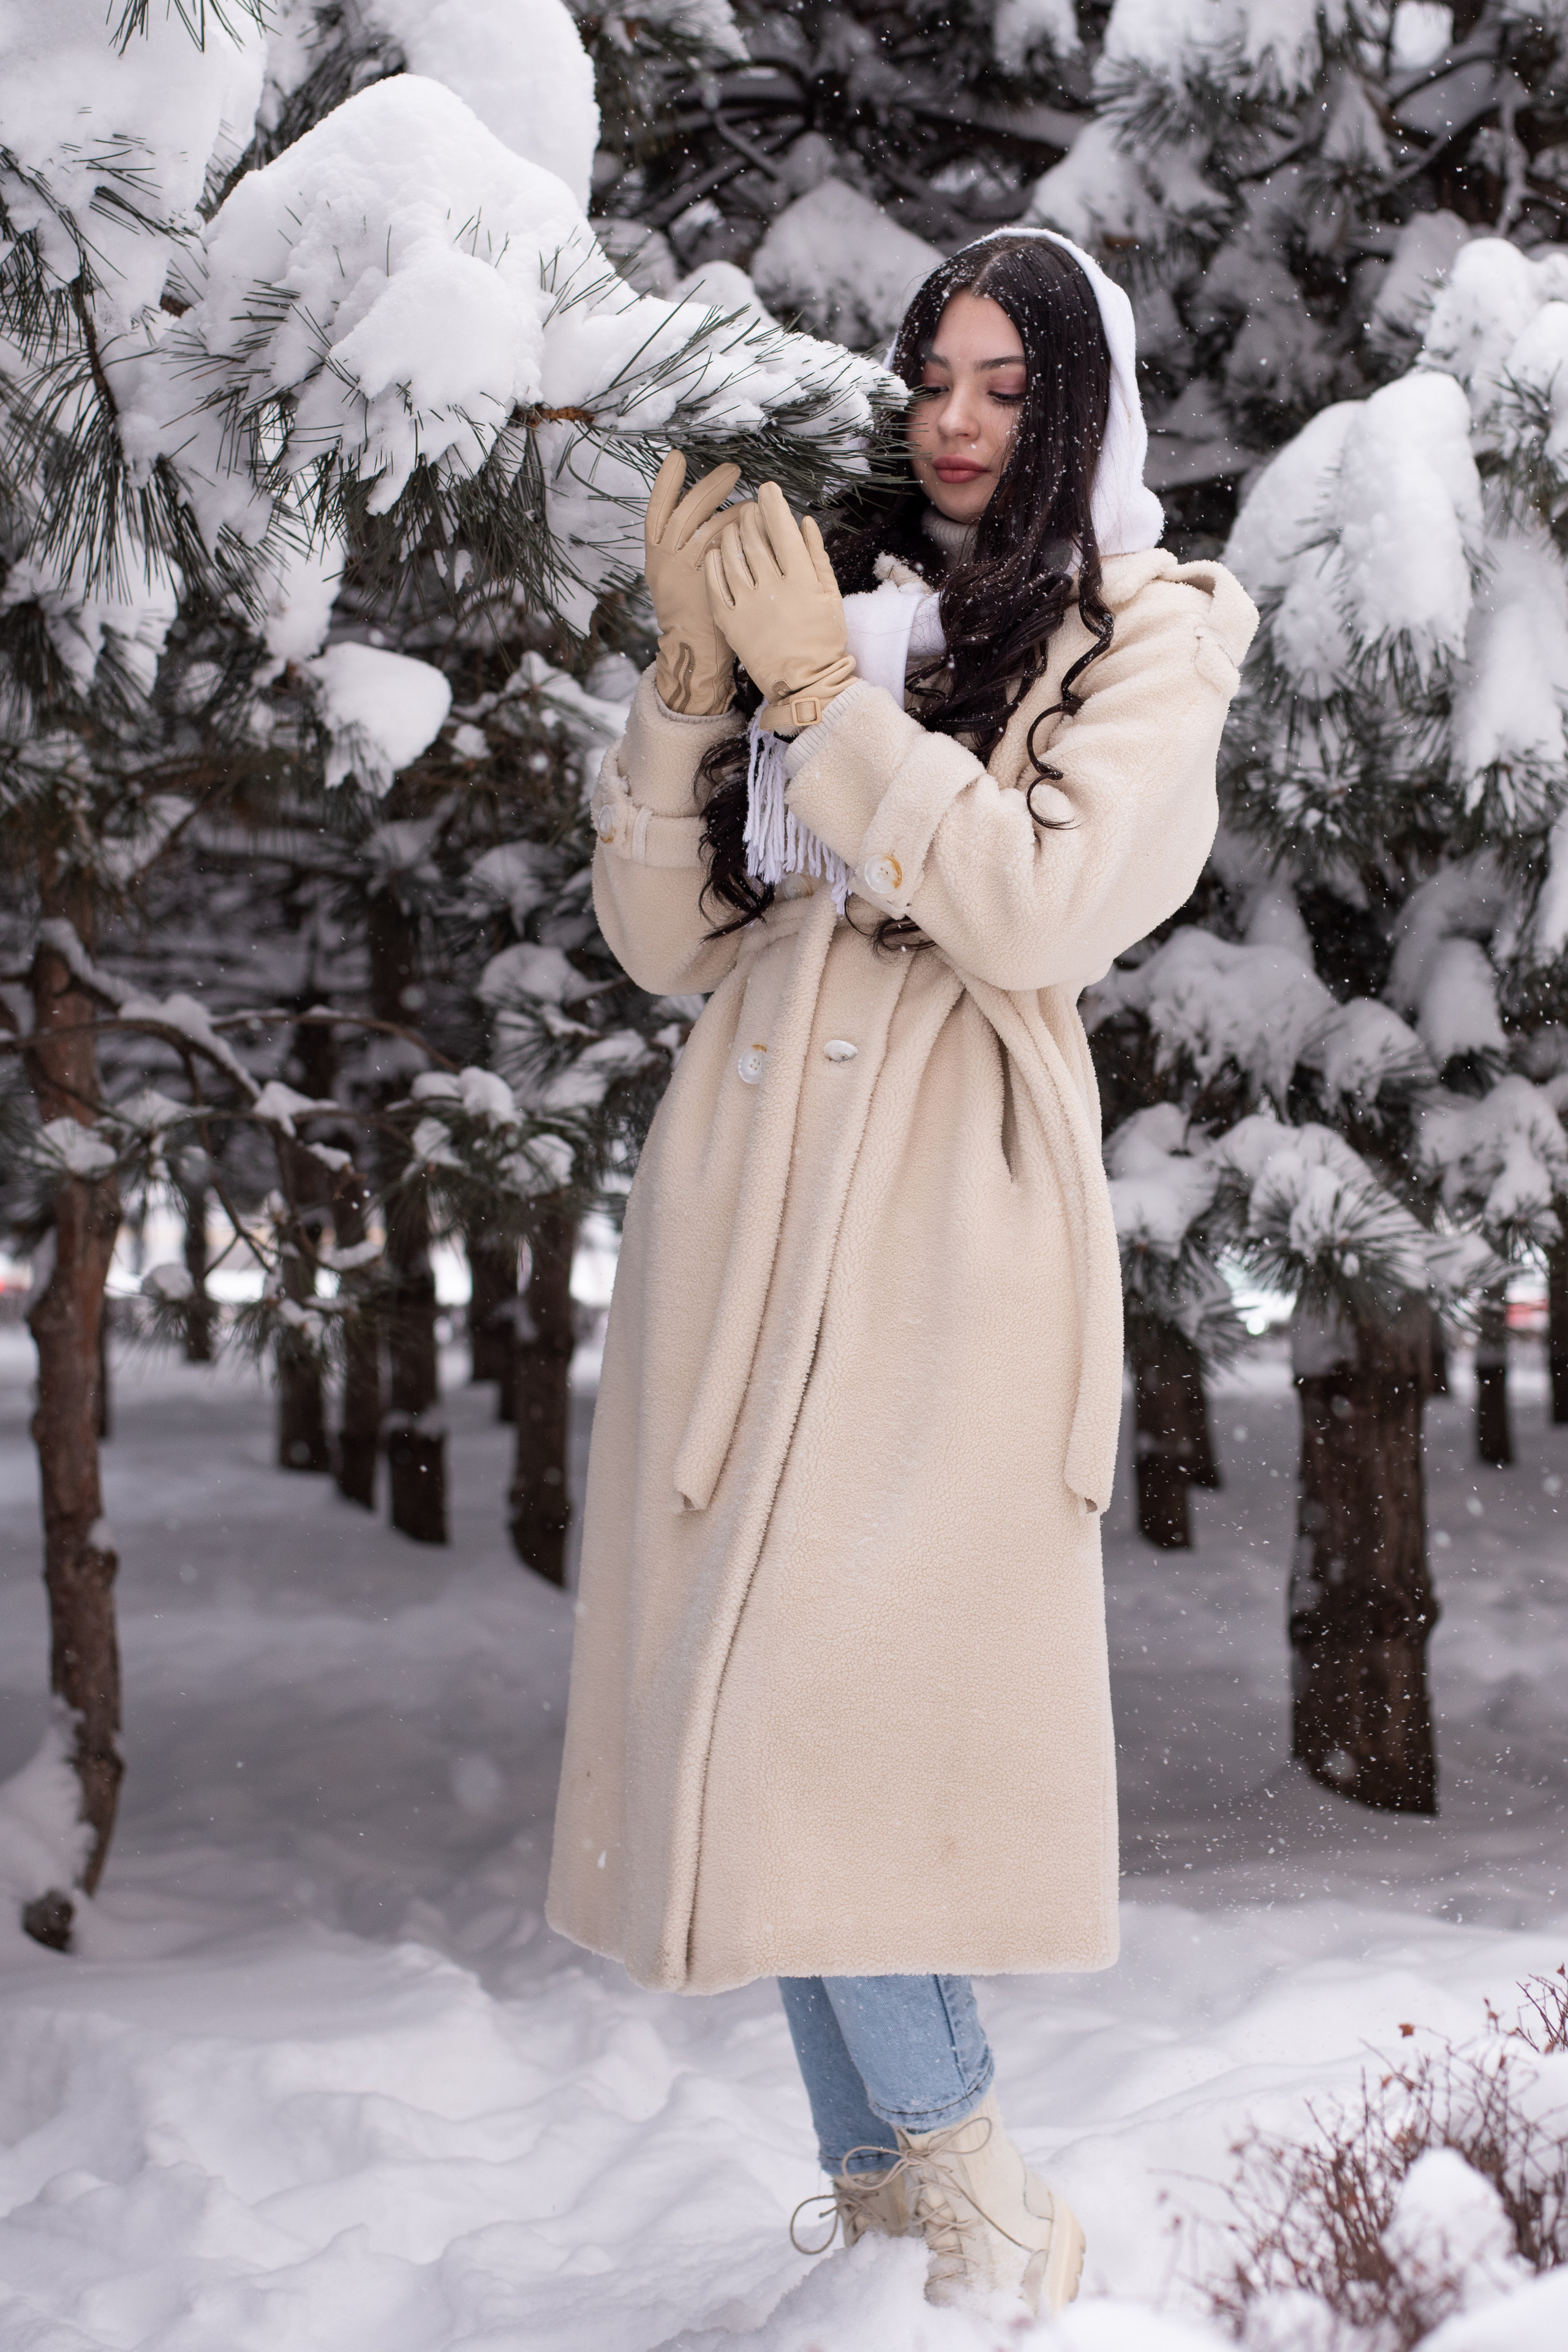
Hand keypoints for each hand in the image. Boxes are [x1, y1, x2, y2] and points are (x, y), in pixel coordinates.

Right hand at [645, 452, 745, 714]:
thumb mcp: (672, 576)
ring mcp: (687, 576)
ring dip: (730, 510)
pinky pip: (726, 555)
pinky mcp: (710, 590)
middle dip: (708, 488)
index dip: (665, 483)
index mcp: (656, 556)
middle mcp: (667, 563)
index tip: (677, 457)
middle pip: (685, 514)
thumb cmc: (690, 610)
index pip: (656, 511)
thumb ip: (681, 545)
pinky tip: (757, 528)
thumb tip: (698, 509)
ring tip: (752, 501)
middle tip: (732, 469)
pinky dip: (740, 538)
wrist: (695, 652)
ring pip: (707, 531)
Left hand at [704, 482, 856, 731]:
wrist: (805, 682)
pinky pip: (715, 585)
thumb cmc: (823, 638)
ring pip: (732, 557)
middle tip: (749, 508)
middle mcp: (773, 588)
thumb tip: (804, 521)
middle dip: (751, 516)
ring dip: (731, 535)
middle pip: (755, 539)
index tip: (767, 489)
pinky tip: (716, 552)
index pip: (783, 530)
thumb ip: (816, 556)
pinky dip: (713, 563)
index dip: (773, 504)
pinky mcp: (730, 622)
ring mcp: (748, 605)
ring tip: (734, 528)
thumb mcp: (830, 595)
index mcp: (801, 580)